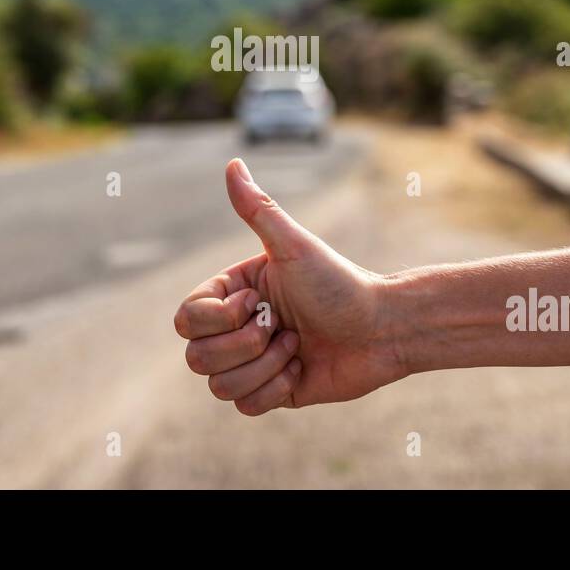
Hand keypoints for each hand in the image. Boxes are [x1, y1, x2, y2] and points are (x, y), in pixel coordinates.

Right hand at [173, 158, 404, 414]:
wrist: (382, 328)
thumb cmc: (339, 282)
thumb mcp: (295, 246)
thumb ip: (258, 209)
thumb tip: (233, 163)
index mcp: (233, 293)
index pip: (187, 319)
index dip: (220, 317)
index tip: (260, 300)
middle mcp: (236, 328)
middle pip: (196, 357)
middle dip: (244, 345)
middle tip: (282, 325)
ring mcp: (252, 361)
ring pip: (218, 385)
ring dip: (264, 366)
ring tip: (296, 346)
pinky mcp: (272, 392)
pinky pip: (244, 406)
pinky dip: (274, 388)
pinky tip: (301, 367)